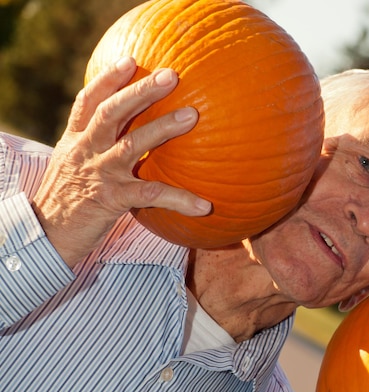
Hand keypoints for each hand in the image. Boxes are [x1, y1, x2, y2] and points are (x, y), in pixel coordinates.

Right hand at [32, 57, 210, 267]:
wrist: (46, 235)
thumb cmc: (66, 200)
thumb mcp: (73, 165)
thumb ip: (95, 147)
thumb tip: (129, 136)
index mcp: (76, 140)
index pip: (88, 102)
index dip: (108, 79)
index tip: (131, 61)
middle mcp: (86, 151)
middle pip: (111, 112)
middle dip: (140, 91)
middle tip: (170, 76)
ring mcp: (100, 174)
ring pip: (132, 144)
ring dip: (163, 128)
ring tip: (192, 116)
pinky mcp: (112, 199)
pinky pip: (151, 195)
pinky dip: (180, 199)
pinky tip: (204, 206)